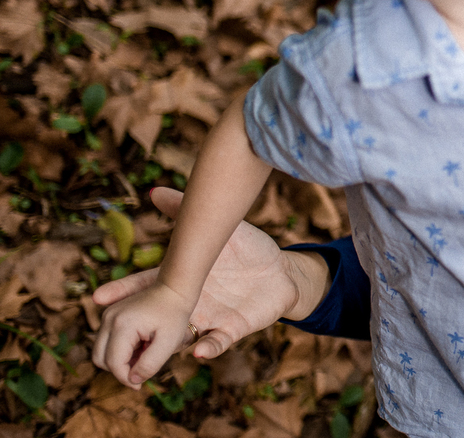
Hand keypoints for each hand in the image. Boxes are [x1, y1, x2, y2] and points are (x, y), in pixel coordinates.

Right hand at [91, 279, 194, 388]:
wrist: (175, 287)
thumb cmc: (175, 314)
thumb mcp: (168, 342)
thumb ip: (150, 364)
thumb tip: (133, 381)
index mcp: (122, 325)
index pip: (114, 364)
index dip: (126, 379)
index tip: (141, 386)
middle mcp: (109, 319)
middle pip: (100, 359)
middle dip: (119, 370)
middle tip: (141, 372)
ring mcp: (108, 315)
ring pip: (100, 351)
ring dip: (118, 360)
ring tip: (143, 356)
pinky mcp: (110, 315)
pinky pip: (106, 341)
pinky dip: (118, 350)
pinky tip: (141, 346)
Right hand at [92, 188, 311, 364]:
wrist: (283, 270)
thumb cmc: (248, 248)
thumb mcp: (221, 227)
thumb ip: (188, 212)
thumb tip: (155, 191)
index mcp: (183, 278)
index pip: (147, 286)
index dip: (124, 292)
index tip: (100, 297)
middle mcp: (190, 302)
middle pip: (154, 320)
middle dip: (132, 329)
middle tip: (111, 332)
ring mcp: (209, 317)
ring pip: (179, 339)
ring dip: (164, 347)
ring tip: (146, 353)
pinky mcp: (232, 328)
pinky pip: (217, 343)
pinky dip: (208, 349)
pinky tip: (199, 352)